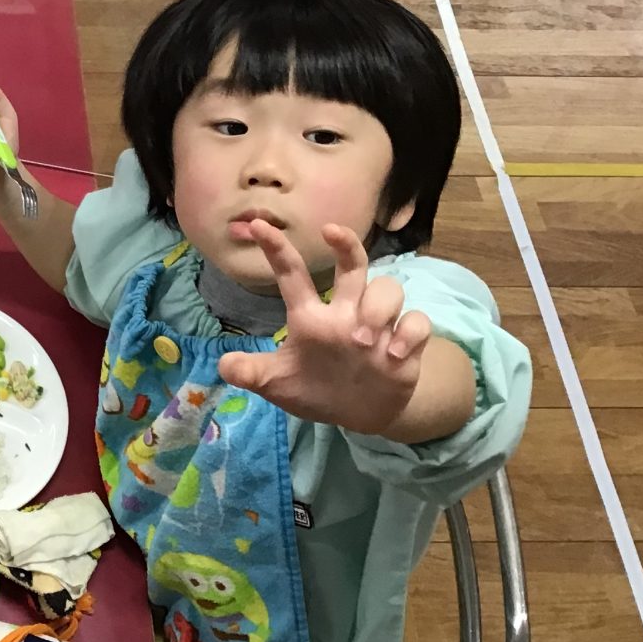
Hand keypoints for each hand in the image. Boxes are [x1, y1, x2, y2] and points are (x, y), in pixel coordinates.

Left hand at [217, 222, 433, 434]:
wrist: (359, 416)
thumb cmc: (314, 389)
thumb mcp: (278, 384)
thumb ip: (253, 373)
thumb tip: (224, 367)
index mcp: (310, 317)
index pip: (292, 275)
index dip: (276, 249)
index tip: (258, 225)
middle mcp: (345, 312)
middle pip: (352, 265)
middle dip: (345, 244)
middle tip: (331, 232)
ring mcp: (378, 325)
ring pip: (387, 288)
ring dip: (378, 307)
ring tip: (362, 340)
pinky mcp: (406, 344)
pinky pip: (418, 322)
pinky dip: (409, 332)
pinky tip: (395, 355)